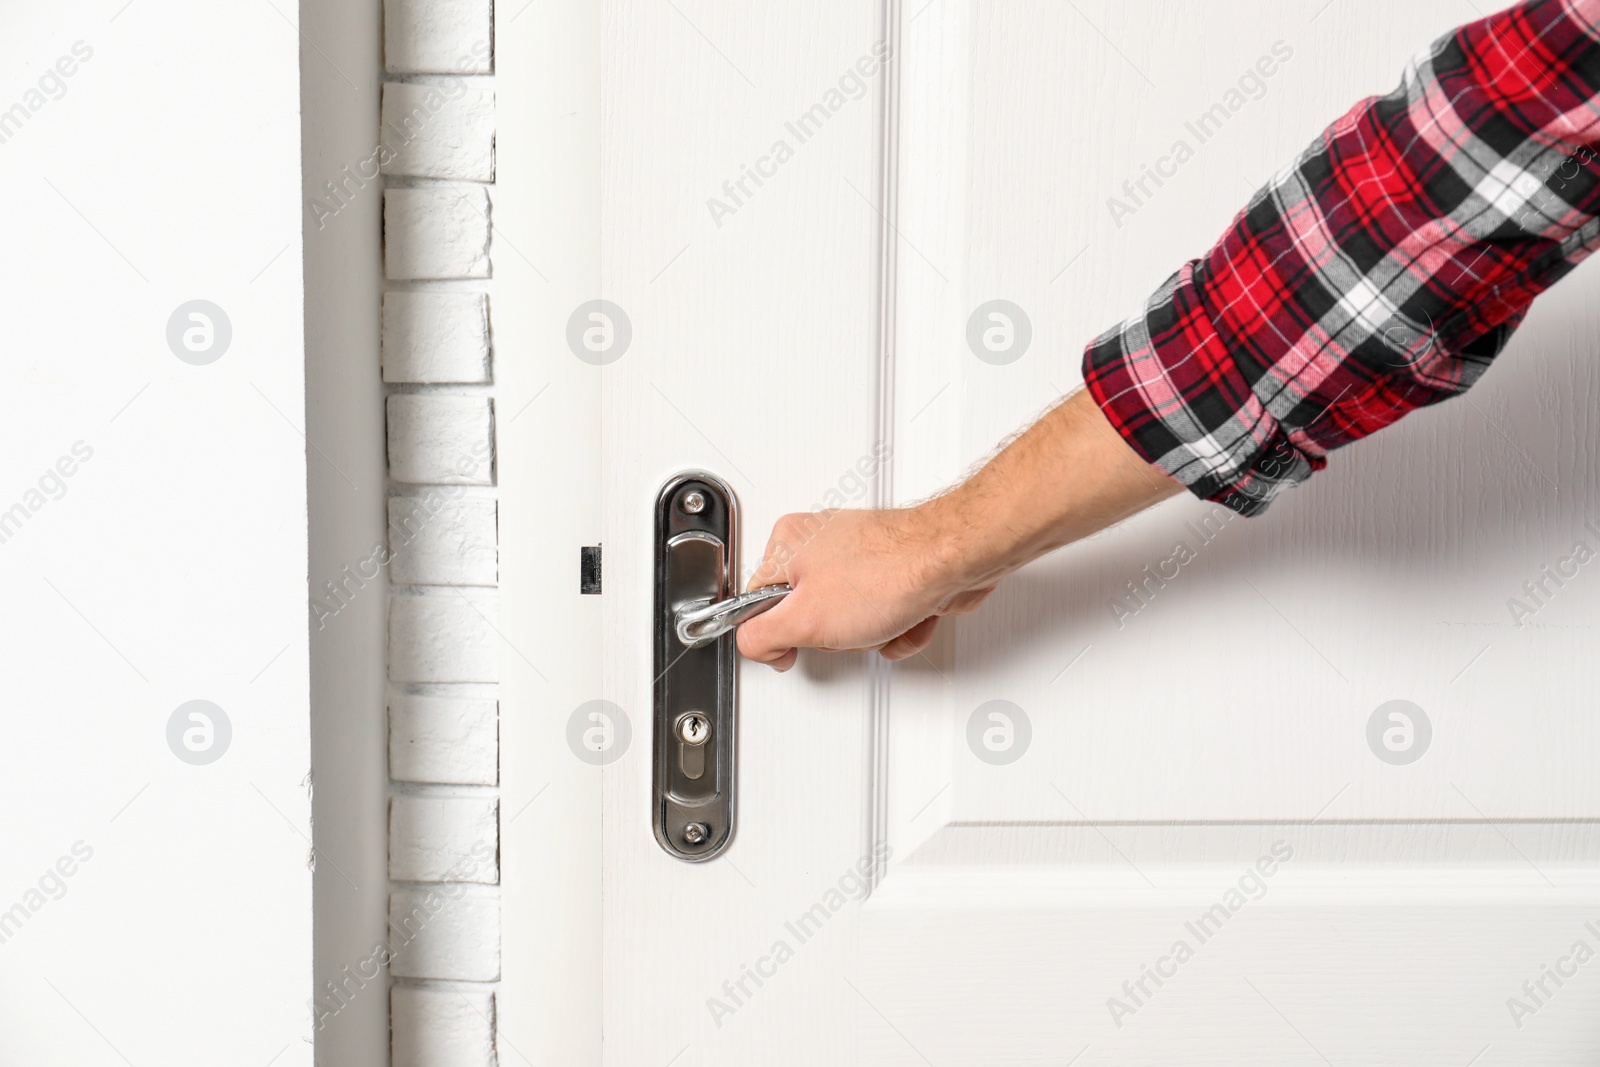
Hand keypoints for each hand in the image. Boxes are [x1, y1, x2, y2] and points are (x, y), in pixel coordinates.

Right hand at [735, 505, 993, 670]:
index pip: (757, 602)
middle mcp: (822, 542)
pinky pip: (885, 617)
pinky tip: (909, 618)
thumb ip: (762, 636)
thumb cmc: (890, 572)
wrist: (955, 559)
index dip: (775, 634)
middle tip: (848, 626)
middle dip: (837, 634)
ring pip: (850, 622)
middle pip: (808, 616)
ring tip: (884, 619)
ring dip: (873, 635)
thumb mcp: (804, 620)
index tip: (792, 647)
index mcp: (788, 542)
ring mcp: (860, 556)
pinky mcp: (894, 571)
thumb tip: (754, 645)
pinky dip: (899, 628)